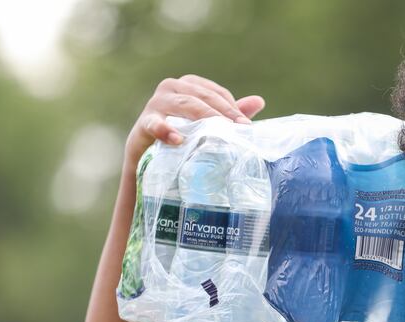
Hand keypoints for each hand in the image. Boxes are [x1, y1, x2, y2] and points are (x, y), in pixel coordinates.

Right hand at [123, 74, 265, 171]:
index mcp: (188, 85)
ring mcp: (156, 103)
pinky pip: (155, 124)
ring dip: (203, 118)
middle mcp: (171, 87)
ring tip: (218, 132)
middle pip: (202, 97)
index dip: (232, 108)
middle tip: (240, 130)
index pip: (216, 93)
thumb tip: (259, 101)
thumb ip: (229, 112)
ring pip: (185, 105)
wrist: (147, 153)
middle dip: (223, 114)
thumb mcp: (206, 123)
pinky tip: (178, 140)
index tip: (246, 126)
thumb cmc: (180, 133)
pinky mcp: (144, 123)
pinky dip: (166, 130)